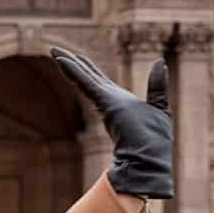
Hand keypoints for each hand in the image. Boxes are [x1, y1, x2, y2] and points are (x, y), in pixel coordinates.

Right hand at [50, 48, 173, 199]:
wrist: (148, 161)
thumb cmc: (154, 142)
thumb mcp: (160, 107)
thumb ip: (157, 85)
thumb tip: (159, 61)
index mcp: (119, 101)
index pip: (99, 80)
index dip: (87, 67)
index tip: (76, 57)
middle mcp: (109, 100)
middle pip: (87, 76)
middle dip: (73, 63)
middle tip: (56, 50)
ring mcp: (105, 102)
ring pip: (83, 78)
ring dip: (69, 64)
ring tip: (53, 50)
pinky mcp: (105, 102)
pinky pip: (87, 84)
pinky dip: (75, 72)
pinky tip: (63, 61)